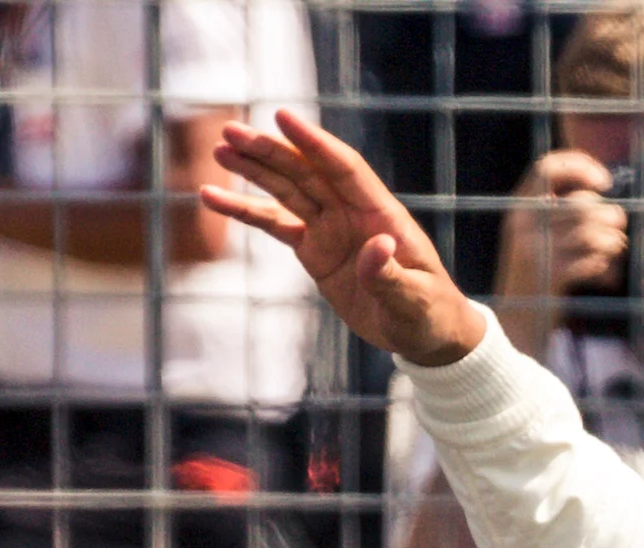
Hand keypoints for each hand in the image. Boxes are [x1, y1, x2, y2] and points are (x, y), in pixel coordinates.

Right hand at [204, 109, 485, 366]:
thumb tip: (378, 246)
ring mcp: (331, 228)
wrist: (426, 334)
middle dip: (270, 151)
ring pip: (287, 190)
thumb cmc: (429, 314)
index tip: (283, 117)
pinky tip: (214, 197)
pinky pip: (275, 225)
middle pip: (306, 172)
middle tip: (230, 131)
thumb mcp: (414, 300)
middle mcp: (353, 213)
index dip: (314, 144)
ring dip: (254, 170)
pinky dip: (246, 211)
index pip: (344, 169)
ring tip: (220, 149)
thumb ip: (391, 275)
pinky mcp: (314, 250)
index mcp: (381, 214)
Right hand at [489, 150, 624, 354]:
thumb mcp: (537, 238)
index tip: (606, 181)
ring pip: (590, 231)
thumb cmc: (536, 279)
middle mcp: (521, 224)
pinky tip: (604, 274)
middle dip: (609, 215)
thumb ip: (560, 212)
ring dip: (613, 240)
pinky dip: (605, 264)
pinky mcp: (548, 276)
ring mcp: (533, 250)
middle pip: (581, 203)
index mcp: (517, 207)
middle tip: (618, 228)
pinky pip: (590, 259)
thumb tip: (600, 191)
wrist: (513, 327)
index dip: (580, 166)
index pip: (547, 167)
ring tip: (616, 249)